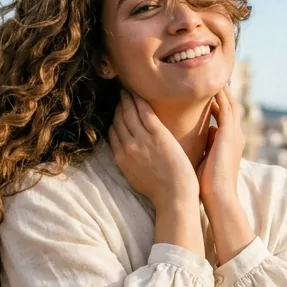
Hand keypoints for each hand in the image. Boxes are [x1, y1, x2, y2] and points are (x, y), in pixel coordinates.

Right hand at [108, 90, 198, 209]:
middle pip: (118, 119)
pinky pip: (144, 111)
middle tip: (121, 93)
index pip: (112, 132)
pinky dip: (139, 100)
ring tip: (127, 90)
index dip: (114, 118)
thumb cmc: (159, 190)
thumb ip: (128, 162)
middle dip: (118, 105)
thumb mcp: (134, 178)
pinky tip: (139, 92)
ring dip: (127, 98)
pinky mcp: (157, 134)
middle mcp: (127, 147)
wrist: (174, 196)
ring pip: (129, 112)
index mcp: (120, 158)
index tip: (117, 109)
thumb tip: (127, 152)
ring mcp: (141, 139)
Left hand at [196, 87, 244, 214]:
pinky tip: (211, 87)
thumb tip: (205, 132)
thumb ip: (207, 144)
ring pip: (230, 104)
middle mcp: (235, 135)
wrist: (219, 197)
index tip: (206, 92)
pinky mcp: (229, 135)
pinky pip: (225, 109)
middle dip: (222, 91)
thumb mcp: (207, 159)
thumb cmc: (208, 185)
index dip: (217, 102)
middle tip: (211, 76)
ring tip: (212, 75)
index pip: (225, 115)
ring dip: (221, 90)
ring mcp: (234, 134)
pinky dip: (219, 97)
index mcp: (230, 142)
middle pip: (230, 105)